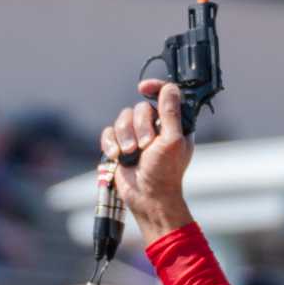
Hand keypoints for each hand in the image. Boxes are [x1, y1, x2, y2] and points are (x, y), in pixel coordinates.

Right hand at [98, 79, 194, 243]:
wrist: (147, 197)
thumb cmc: (165, 172)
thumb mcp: (172, 141)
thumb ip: (171, 113)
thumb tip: (169, 87)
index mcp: (174, 123)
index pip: (165, 95)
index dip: (155, 87)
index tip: (143, 87)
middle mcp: (156, 126)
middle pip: (140, 107)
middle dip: (140, 126)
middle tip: (146, 145)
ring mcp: (137, 135)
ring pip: (123, 118)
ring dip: (125, 136)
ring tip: (130, 153)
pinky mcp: (120, 145)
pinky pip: (109, 132)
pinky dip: (110, 143)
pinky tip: (116, 156)